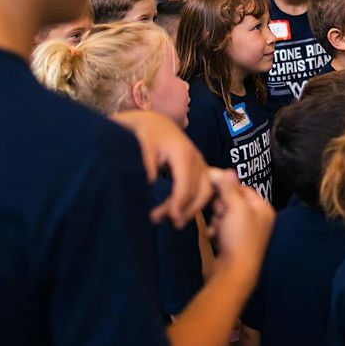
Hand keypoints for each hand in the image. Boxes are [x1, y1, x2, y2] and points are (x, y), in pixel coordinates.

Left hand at [112, 109, 213, 227]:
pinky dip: (192, 202)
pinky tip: (177, 212)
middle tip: (172, 223)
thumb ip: (145, 163)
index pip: (187, 182)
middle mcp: (196, 157)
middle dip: (189, 209)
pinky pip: (201, 188)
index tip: (170, 217)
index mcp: (183, 151)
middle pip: (201, 188)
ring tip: (174, 222)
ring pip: (205, 190)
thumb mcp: (139, 145)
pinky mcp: (196, 168)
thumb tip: (150, 183)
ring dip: (192, 208)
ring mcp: (198, 162)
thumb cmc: (143, 132)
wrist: (151, 122)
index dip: (180, 201)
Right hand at [207, 171, 274, 277]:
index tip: (211, 187)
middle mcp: (258, 218)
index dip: (227, 187)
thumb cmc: (239, 238)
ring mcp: (247, 231)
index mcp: (263, 208)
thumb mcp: (235, 208)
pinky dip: (217, 229)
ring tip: (218, 227)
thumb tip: (228, 171)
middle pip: (233, 201)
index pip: (243, 188)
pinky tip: (214, 235)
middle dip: (221, 206)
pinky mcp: (236, 241)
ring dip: (217, 218)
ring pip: (226, 214)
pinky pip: (223, 227)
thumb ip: (230, 189)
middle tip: (219, 214)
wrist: (234, 272)